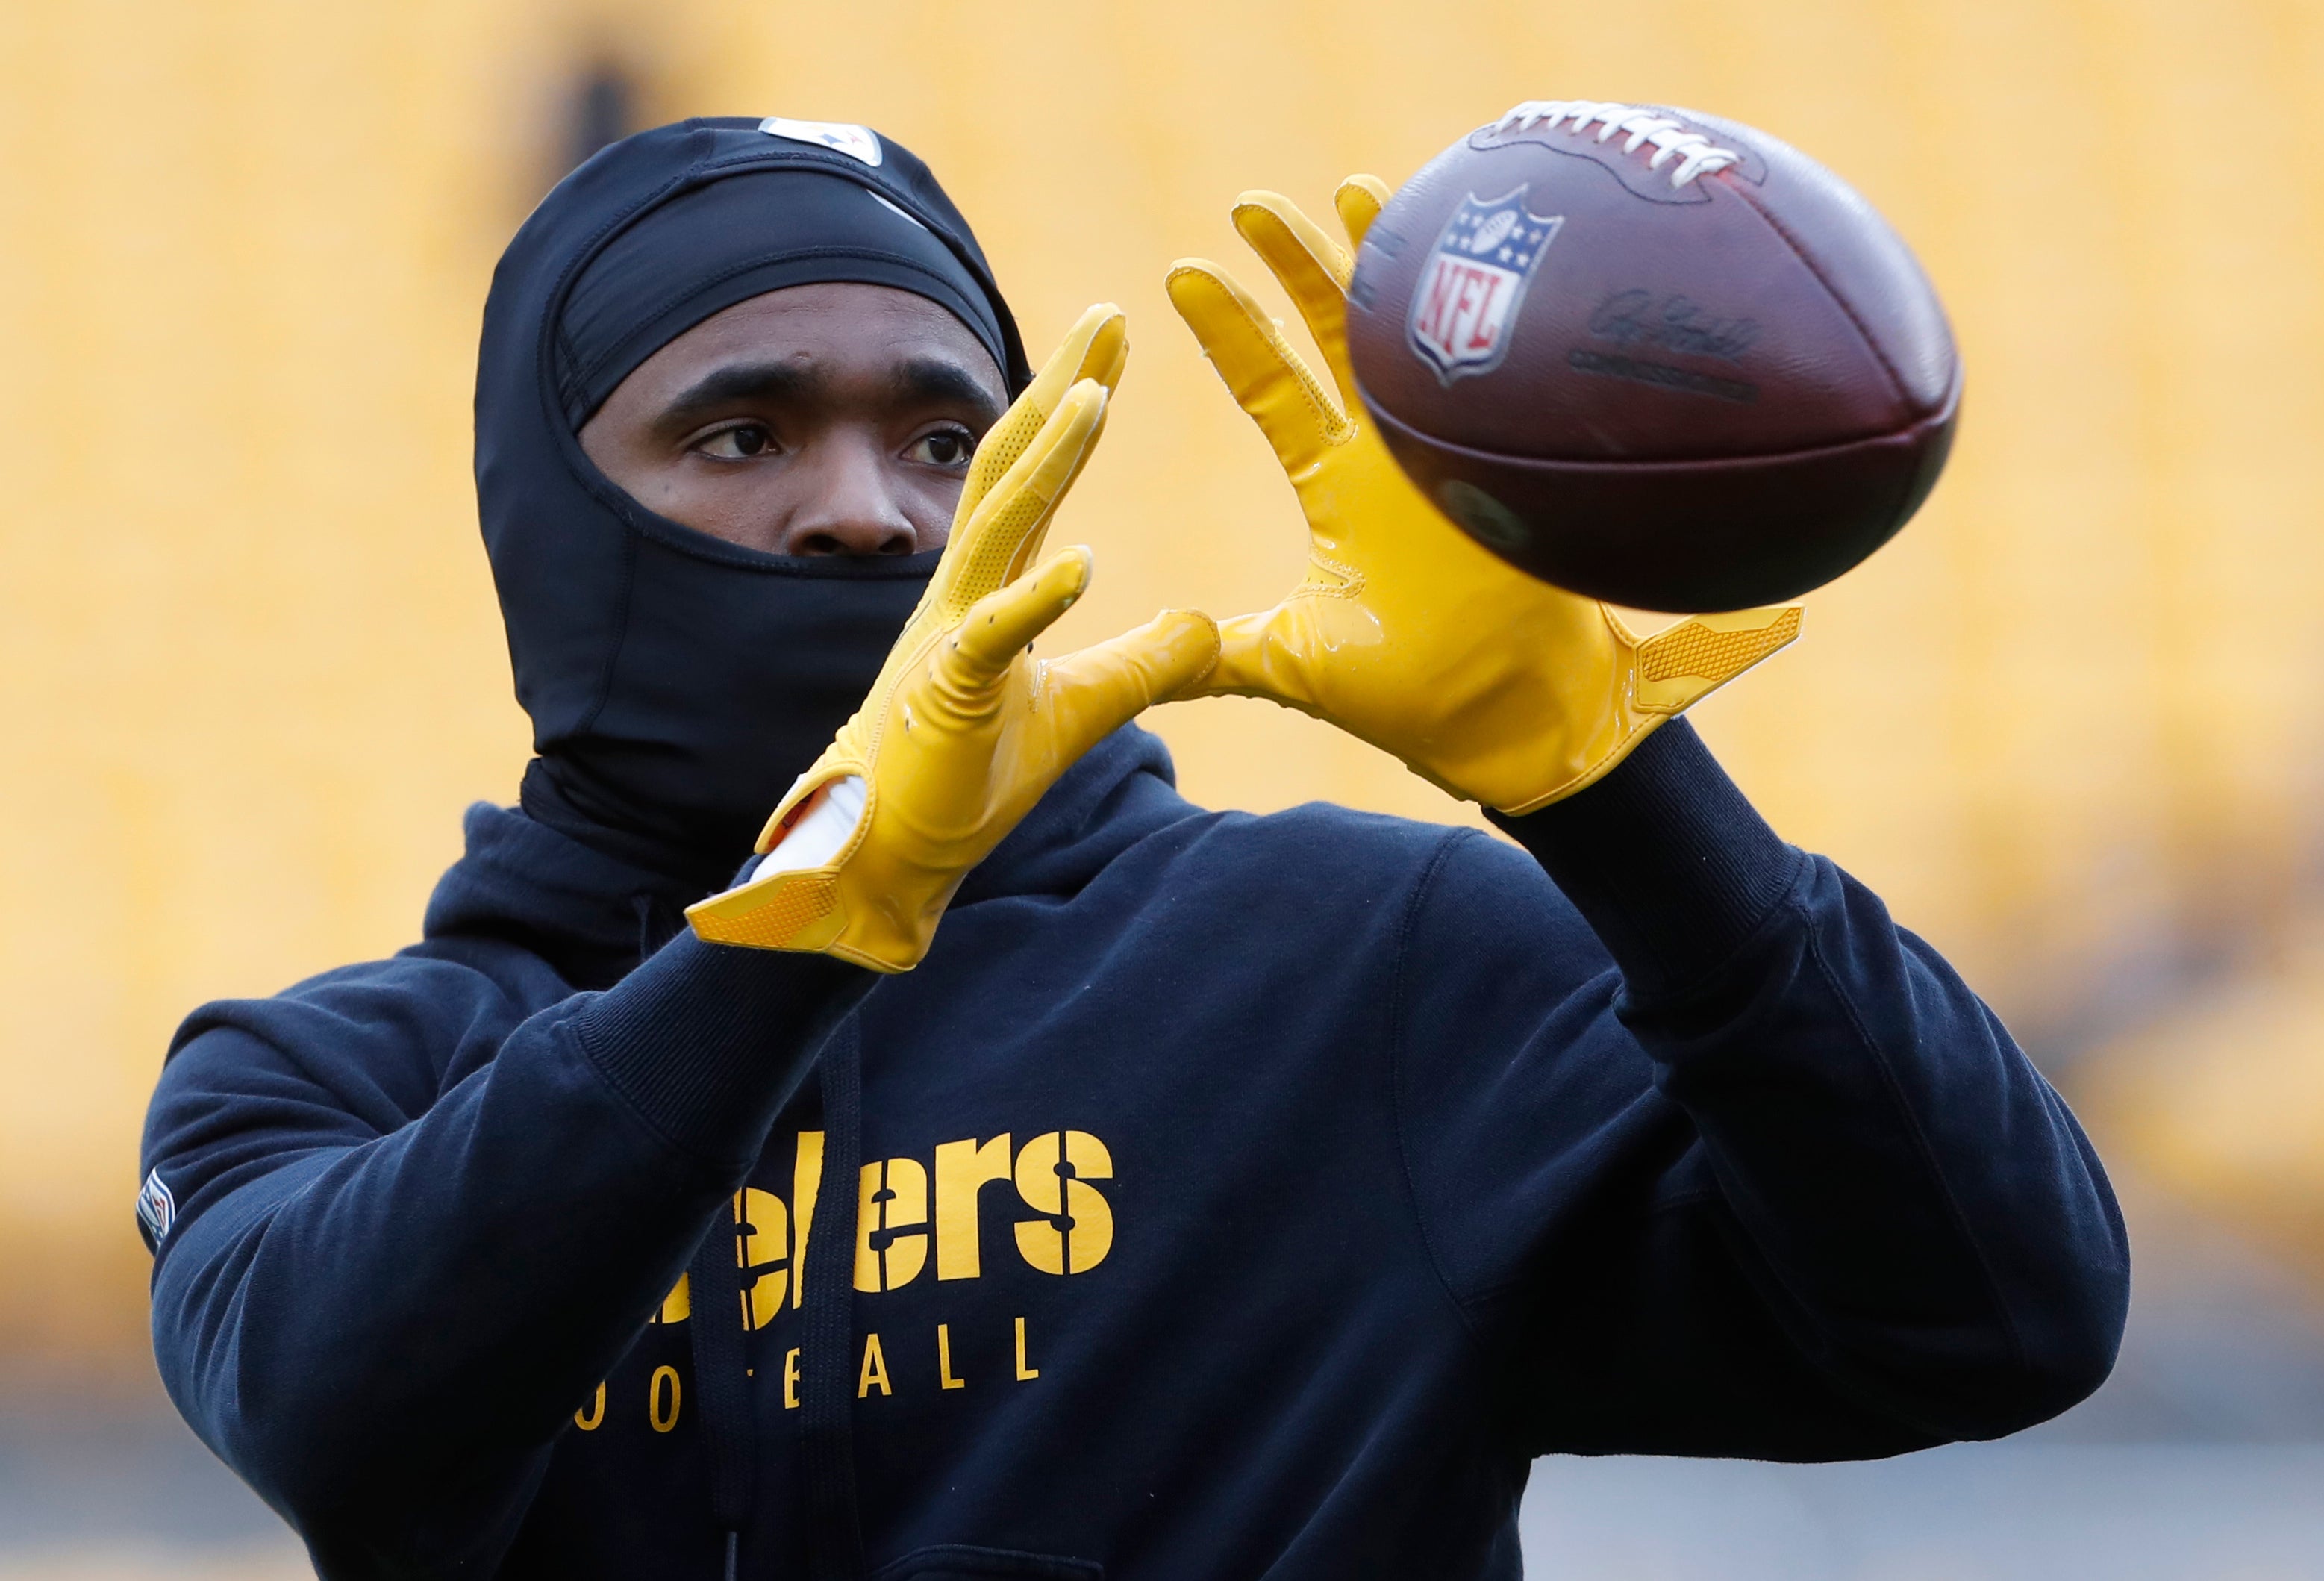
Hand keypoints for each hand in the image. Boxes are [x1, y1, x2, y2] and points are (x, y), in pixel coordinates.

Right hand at [687, 306, 1219, 970]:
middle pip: (1013, 471)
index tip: (1114, 344)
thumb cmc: (965, 779)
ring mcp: (951, 638)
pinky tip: (1083, 561)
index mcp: (992, 591)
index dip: (1072, 407)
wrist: (892, 858)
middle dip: (1059, 391)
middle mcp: (966, 595)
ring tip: (1094, 397)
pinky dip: (1037, 597)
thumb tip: (1207, 627)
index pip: (1035, 478)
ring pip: (1000, 527)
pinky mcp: (949, 694)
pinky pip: (994, 634)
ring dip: (1048, 461)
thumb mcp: (1079, 712)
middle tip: (1109, 317)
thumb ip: (1139, 665)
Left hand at [1166, 181, 1799, 813]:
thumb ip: (1221, 650)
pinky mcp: (1496, 462)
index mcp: (1335, 489)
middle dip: (1295, 266)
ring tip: (1345, 190)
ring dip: (1375, 262)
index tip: (1182, 273)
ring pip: (1404, 334)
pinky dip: (1464, 303)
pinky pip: (1479, 365)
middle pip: (1332, 337)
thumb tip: (1153, 655)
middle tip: (1250, 205)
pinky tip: (1440, 238)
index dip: (1231, 331)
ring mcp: (1444, 448)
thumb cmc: (1414, 700)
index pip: (1271, 388)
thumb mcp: (1292, 666)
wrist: (1509, 729)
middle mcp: (1385, 454)